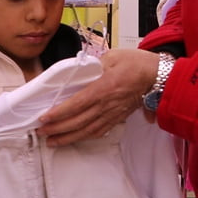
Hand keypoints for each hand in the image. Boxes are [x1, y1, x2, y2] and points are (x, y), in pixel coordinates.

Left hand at [37, 48, 161, 145]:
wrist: (157, 76)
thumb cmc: (136, 64)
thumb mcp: (112, 56)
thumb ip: (93, 64)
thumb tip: (76, 71)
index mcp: (104, 88)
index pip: (77, 103)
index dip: (59, 112)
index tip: (44, 117)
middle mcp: (107, 104)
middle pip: (78, 121)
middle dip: (57, 128)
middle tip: (40, 131)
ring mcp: (112, 114)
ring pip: (86, 130)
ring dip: (68, 137)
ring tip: (52, 141)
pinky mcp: (117, 118)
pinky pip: (98, 131)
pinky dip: (84, 137)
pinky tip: (75, 138)